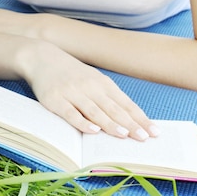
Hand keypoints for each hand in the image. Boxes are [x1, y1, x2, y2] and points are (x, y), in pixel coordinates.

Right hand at [24, 41, 158, 140]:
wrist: (42, 58)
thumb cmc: (72, 74)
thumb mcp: (93, 80)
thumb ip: (109, 98)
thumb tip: (131, 119)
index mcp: (102, 83)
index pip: (126, 104)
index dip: (140, 118)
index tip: (154, 132)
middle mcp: (90, 87)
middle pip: (114, 108)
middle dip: (131, 124)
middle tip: (145, 137)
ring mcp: (72, 93)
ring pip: (95, 111)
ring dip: (110, 124)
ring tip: (124, 135)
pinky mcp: (55, 100)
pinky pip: (70, 113)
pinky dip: (82, 122)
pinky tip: (93, 130)